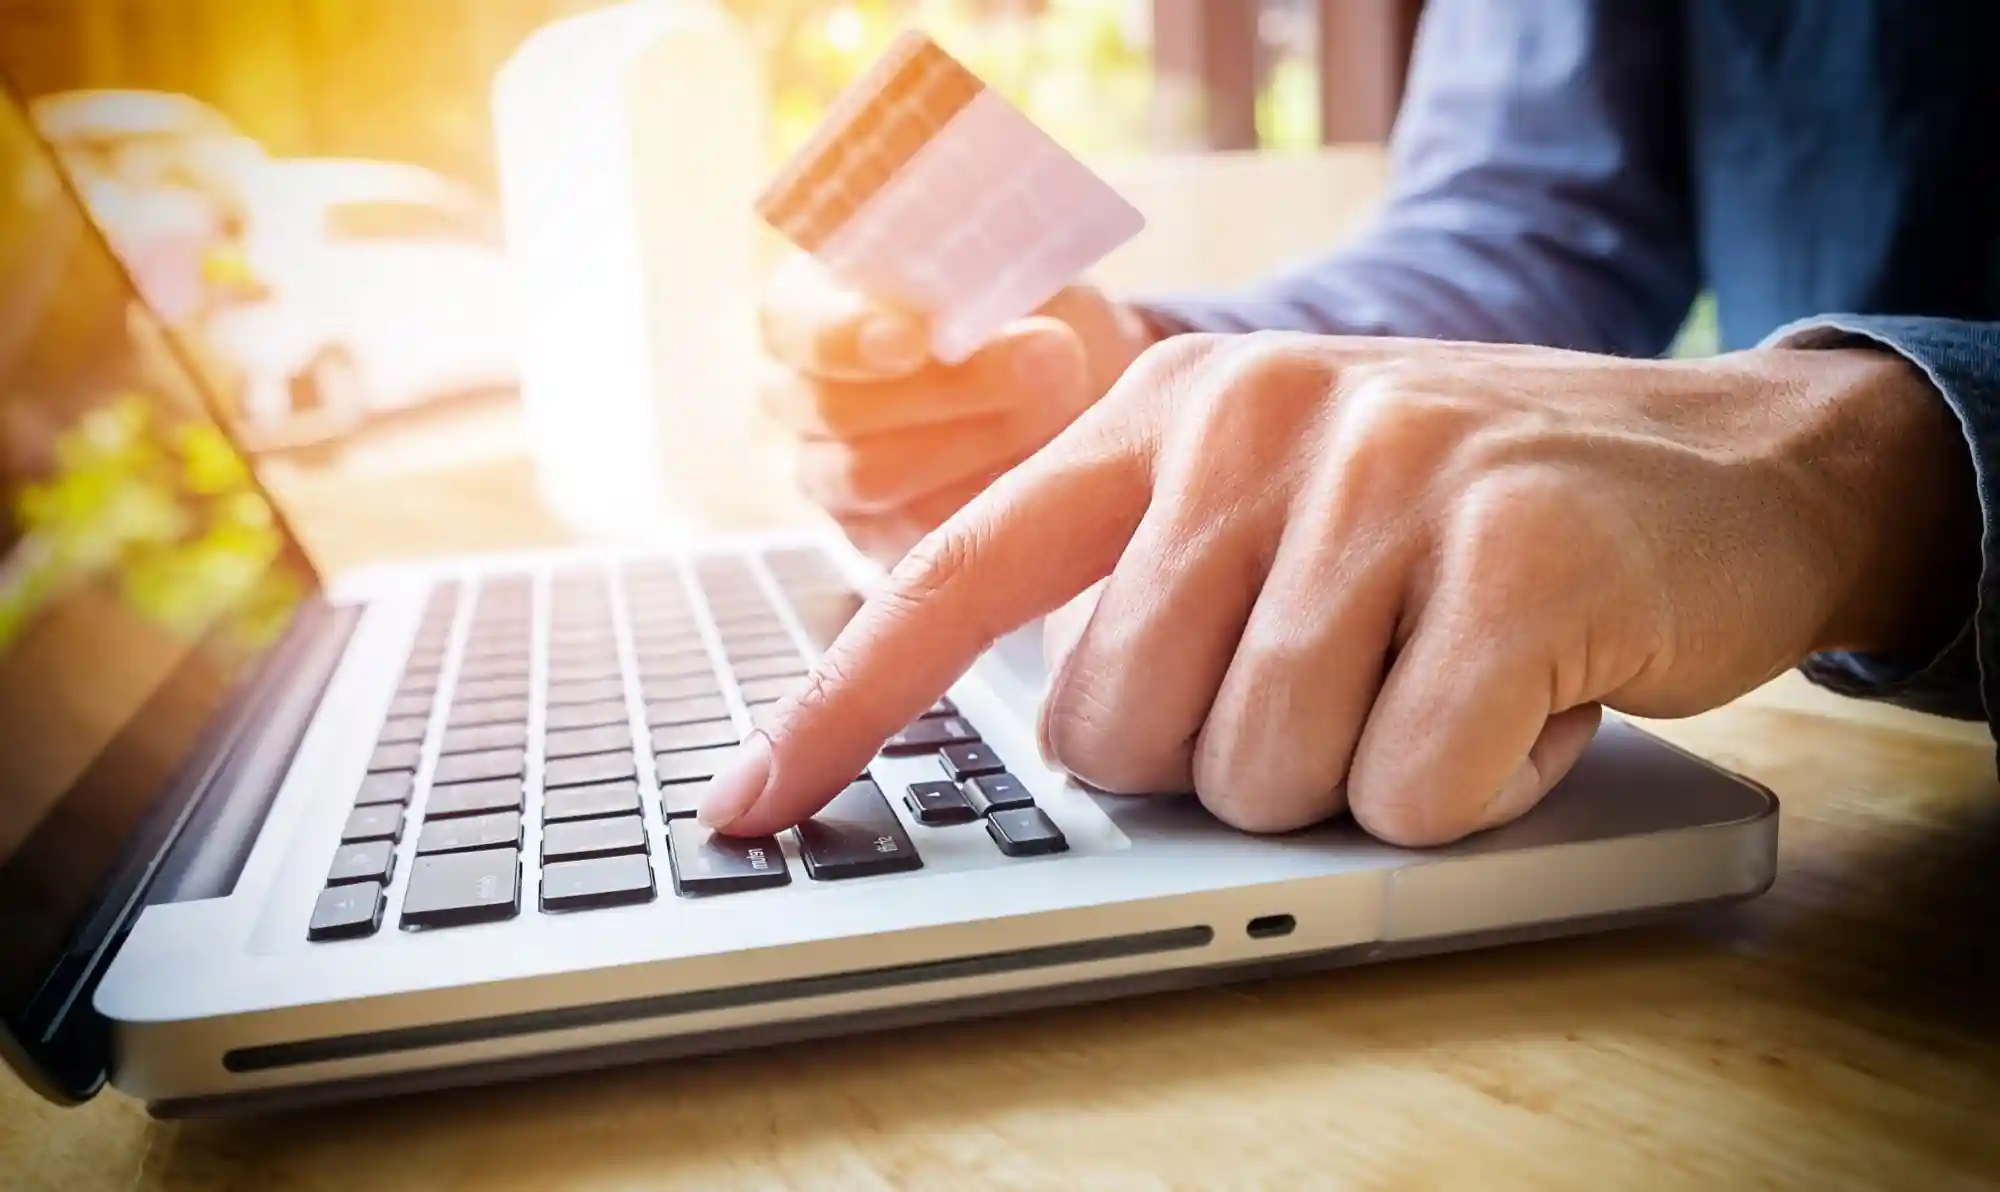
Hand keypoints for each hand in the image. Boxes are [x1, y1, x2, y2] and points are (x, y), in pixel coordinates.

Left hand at [703, 333, 1975, 844]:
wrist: (1733, 468)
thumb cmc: (1470, 522)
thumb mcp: (1283, 515)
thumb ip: (1146, 592)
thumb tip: (1028, 740)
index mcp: (1166, 417)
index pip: (957, 579)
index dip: (844, 708)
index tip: (753, 807)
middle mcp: (1254, 421)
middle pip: (1119, 737)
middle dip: (1226, 766)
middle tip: (1347, 681)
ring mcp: (1387, 474)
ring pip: (1262, 781)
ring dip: (1360, 779)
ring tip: (1444, 673)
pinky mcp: (1518, 551)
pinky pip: (1409, 796)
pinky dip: (1473, 790)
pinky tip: (1529, 694)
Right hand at [757, 253, 1156, 563]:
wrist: (1078, 382)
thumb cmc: (1026, 301)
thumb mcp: (1012, 255)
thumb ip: (984, 252)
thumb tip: (989, 261)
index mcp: (804, 307)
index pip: (790, 324)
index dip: (844, 334)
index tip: (918, 339)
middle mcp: (799, 394)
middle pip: (833, 410)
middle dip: (946, 388)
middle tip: (1051, 357)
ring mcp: (830, 474)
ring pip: (871, 478)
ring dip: (976, 441)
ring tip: (1064, 405)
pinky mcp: (876, 538)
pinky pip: (912, 537)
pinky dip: (983, 505)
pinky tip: (1046, 468)